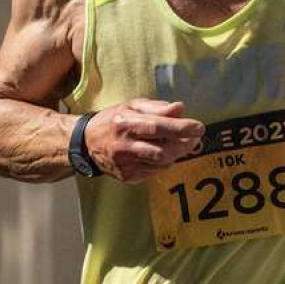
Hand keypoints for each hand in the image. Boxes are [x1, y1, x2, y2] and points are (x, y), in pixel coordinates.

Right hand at [83, 99, 204, 183]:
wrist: (86, 143)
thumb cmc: (114, 120)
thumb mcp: (132, 106)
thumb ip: (157, 107)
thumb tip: (180, 108)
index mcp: (125, 123)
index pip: (158, 126)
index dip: (181, 128)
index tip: (199, 127)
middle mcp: (124, 146)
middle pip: (163, 150)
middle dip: (185, 144)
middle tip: (195, 138)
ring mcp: (125, 164)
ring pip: (162, 163)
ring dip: (176, 154)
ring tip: (179, 144)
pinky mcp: (127, 177)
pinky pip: (155, 171)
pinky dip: (164, 163)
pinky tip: (161, 154)